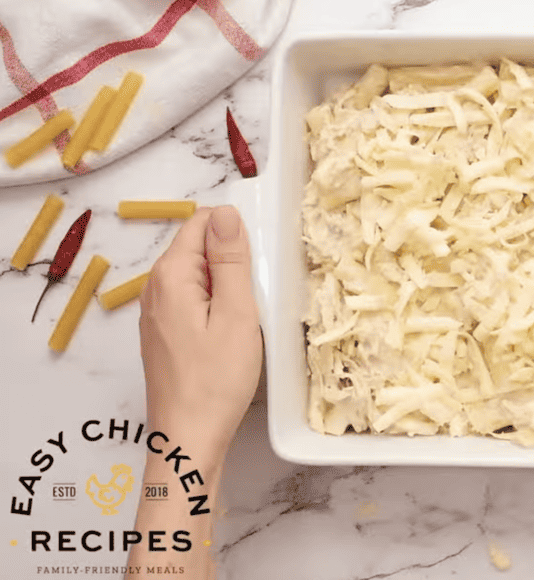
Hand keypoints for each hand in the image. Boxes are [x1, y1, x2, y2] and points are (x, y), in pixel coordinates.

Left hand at [139, 206, 261, 464]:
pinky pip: (193, 299)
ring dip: (227, 283)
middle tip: (258, 295)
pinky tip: (233, 330)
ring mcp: (157, 312)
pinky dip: (216, 304)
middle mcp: (155, 288)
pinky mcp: (165, 333)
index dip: (235, 232)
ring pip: (198, 274)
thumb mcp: (236, 314)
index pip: (201, 222)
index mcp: (170, 276)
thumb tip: (226, 213)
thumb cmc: (216, 380)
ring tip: (249, 315)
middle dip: (232, 258)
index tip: (260, 261)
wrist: (188, 438)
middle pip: (198, 247)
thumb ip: (230, 260)